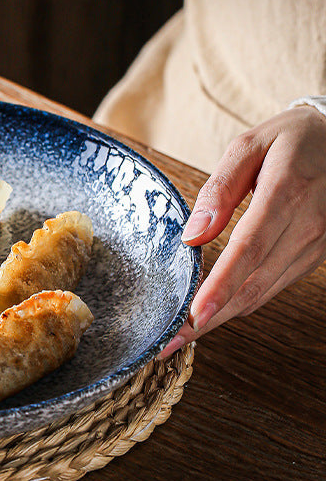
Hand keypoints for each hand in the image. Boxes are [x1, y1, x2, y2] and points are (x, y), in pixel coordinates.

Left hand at [160, 105, 325, 356]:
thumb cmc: (291, 139)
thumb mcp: (249, 145)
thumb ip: (220, 189)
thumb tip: (193, 235)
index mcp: (288, 191)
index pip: (250, 248)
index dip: (222, 286)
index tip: (195, 315)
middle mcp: (310, 224)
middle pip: (254, 282)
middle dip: (210, 316)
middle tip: (170, 341)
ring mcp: (318, 243)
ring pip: (264, 292)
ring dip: (224, 316)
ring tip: (183, 335)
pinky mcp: (318, 254)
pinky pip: (275, 285)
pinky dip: (243, 302)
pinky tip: (214, 312)